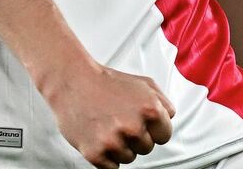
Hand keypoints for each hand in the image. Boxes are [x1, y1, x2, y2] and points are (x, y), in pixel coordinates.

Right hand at [42, 62, 176, 167]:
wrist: (73, 82)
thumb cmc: (107, 82)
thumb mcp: (143, 84)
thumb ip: (163, 102)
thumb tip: (169, 118)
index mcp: (150, 110)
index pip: (164, 136)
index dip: (153, 129)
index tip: (140, 122)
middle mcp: (133, 127)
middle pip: (146, 148)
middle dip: (136, 137)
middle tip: (120, 121)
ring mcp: (114, 142)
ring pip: (129, 158)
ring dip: (120, 147)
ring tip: (108, 126)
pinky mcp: (95, 153)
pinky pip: (111, 167)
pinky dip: (106, 156)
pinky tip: (99, 136)